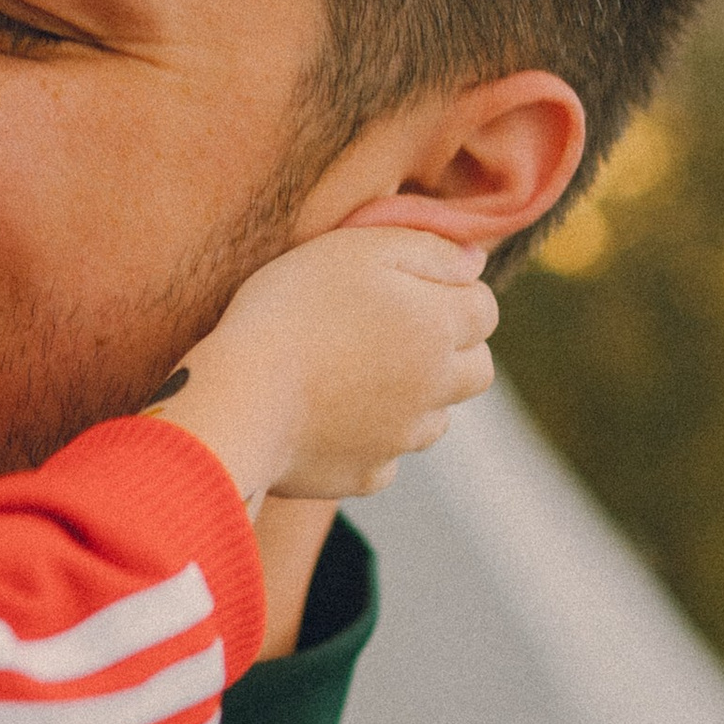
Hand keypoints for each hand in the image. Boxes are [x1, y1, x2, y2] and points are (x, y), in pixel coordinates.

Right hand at [162, 201, 497, 506]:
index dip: (452, 293)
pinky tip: (326, 420)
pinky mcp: (366, 475)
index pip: (485, 309)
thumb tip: (475, 262)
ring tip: (354, 378)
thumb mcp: (357, 249)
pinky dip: (368, 441)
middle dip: (452, 352)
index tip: (409, 288)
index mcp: (440, 327)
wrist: (239, 397)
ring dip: (415, 399)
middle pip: (477, 371)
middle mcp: (437, 389)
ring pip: (435, 419)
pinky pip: (385, 458)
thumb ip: (427, 249)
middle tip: (395, 335)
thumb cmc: (292, 308)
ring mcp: (403, 439)